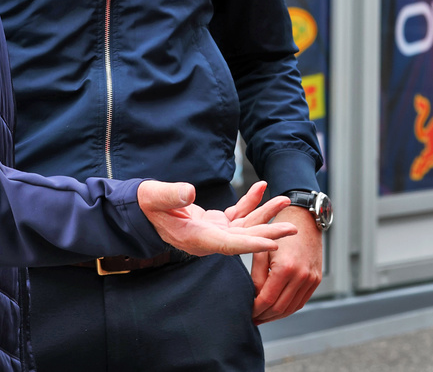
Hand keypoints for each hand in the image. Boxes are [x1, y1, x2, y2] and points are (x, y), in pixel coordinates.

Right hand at [137, 180, 296, 256]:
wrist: (140, 209)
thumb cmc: (144, 204)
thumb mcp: (153, 196)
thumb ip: (170, 194)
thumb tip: (190, 192)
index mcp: (195, 238)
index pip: (228, 245)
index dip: (252, 244)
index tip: (274, 244)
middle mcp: (208, 239)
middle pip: (243, 239)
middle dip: (268, 233)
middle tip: (292, 228)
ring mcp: (212, 231)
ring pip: (244, 226)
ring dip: (264, 214)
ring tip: (285, 200)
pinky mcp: (214, 222)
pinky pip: (237, 214)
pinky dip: (250, 202)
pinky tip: (261, 187)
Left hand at [250, 203, 321, 323]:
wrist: (304, 219)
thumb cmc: (278, 230)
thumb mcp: (262, 251)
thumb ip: (256, 277)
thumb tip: (254, 297)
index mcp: (286, 267)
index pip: (267, 299)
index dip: (255, 308)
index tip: (247, 311)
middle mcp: (301, 275)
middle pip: (280, 307)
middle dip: (264, 315)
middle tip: (252, 318)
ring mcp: (311, 279)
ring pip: (292, 308)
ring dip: (276, 315)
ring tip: (263, 316)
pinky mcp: (316, 279)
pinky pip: (301, 301)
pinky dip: (289, 308)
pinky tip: (277, 309)